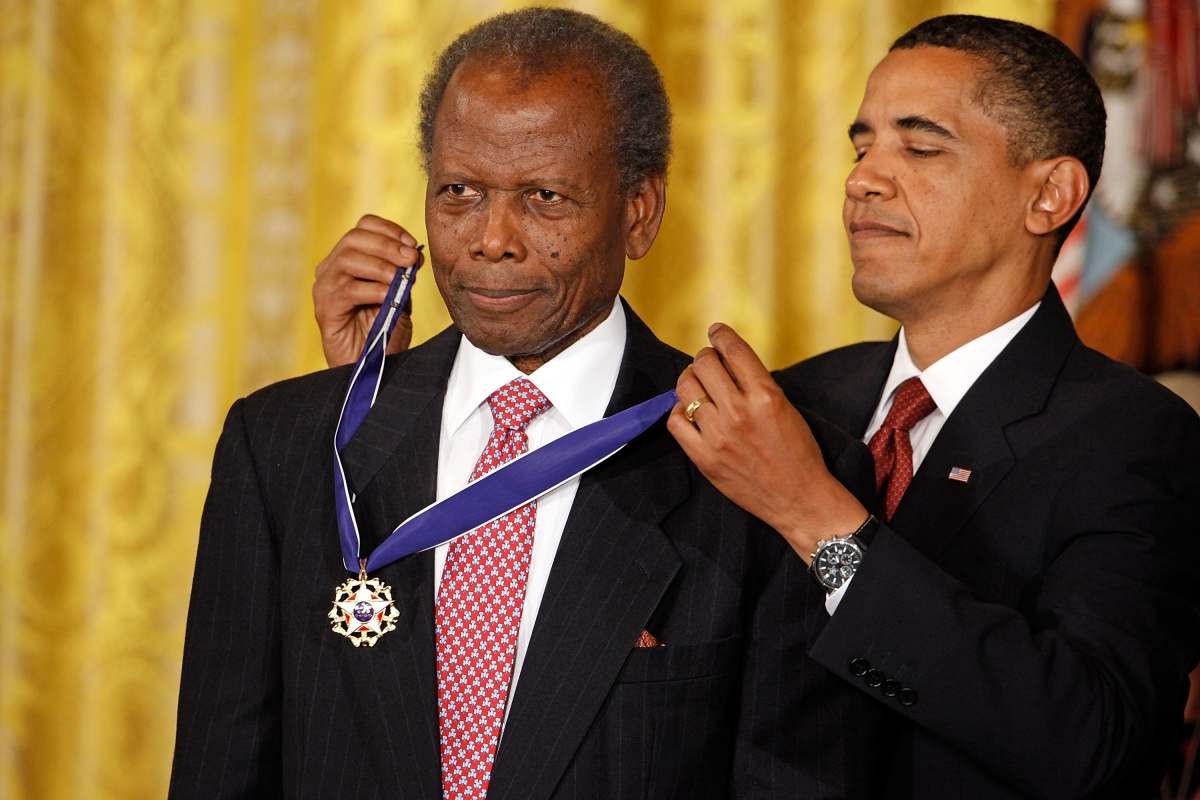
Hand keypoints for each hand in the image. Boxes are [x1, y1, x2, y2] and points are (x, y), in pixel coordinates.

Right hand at [313, 214, 423, 367]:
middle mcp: (332, 268)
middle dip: (388, 245)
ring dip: (381, 266)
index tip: (412, 245)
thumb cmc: (384, 332)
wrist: (372, 367)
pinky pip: (347, 290)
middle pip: (354, 238)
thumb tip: (414, 254)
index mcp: (349, 258)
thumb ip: (403, 274)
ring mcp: (325, 288)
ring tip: (399, 280)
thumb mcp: (400, 296)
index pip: (364, 226)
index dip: (390, 230)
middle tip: (411, 259)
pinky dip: (373, 290)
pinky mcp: (325, 309)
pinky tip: (388, 298)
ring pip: (348, 259)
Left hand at [666, 323, 867, 562]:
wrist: (800, 498)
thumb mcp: (786, 408)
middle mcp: (739, 412)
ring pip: (686, 388)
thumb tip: (729, 363)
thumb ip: (757, 385)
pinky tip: (690, 410)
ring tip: (696, 383)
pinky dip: (680, 410)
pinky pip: (676, 421)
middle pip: (704, 364)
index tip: (716, 331)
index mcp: (766, 396)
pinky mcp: (705, 458)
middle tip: (707, 361)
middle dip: (705, 357)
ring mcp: (718, 436)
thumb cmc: (799, 453)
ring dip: (689, 379)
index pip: (733, 350)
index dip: (720, 335)